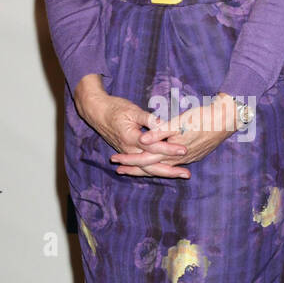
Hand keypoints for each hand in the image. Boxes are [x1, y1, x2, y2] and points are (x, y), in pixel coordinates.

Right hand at [73, 76, 190, 178]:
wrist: (96, 112)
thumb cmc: (115, 108)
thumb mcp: (132, 110)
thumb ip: (149, 119)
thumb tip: (163, 125)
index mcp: (130, 138)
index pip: (153, 146)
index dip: (169, 148)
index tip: (184, 149)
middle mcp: (129, 150)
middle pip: (151, 165)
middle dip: (170, 170)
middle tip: (187, 174)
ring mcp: (128, 154)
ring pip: (147, 168)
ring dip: (165, 172)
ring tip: (181, 174)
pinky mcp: (128, 154)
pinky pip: (142, 166)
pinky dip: (155, 171)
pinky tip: (167, 173)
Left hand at [111, 94, 237, 176]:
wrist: (227, 119)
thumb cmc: (203, 116)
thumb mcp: (180, 122)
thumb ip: (160, 131)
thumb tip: (143, 141)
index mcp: (174, 150)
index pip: (146, 159)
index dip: (130, 160)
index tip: (115, 161)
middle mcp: (180, 158)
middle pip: (152, 167)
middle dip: (134, 168)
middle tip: (118, 169)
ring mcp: (188, 158)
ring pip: (162, 167)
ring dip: (146, 168)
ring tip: (132, 168)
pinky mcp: (194, 154)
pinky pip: (172, 164)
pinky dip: (161, 165)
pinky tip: (158, 164)